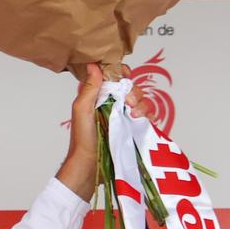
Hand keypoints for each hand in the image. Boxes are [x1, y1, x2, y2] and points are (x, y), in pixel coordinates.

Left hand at [55, 63, 150, 200]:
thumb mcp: (81, 110)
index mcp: (99, 96)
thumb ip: (89, 88)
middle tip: (128, 102)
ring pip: (142, 100)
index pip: (115, 77)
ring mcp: (124, 116)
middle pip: (131, 87)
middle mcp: (113, 104)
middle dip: (133, 92)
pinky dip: (147, 114)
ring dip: (141, 103)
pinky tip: (139, 119)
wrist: (90, 164)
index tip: (124, 75)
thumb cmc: (82, 138)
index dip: (122, 73)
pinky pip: (148, 115)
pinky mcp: (133, 128)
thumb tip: (93, 64)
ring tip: (133, 114)